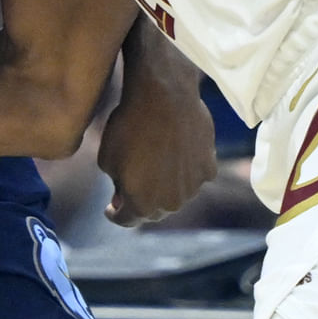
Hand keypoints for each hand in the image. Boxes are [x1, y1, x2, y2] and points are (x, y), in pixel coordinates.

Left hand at [95, 65, 217, 226]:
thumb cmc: (127, 127)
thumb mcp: (107, 159)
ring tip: (152, 166)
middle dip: (140, 203)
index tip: (111, 208)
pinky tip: (173, 154)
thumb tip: (123, 197)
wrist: (164, 98)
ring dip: (163, 187)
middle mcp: (171, 202)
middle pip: (154, 211)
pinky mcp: (210, 168)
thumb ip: (117, 184)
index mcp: (142, 204)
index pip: (127, 220)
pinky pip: (193, 176)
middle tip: (130, 189)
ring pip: (176, 194)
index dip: (116, 214)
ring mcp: (194, 187)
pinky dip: (183, 171)